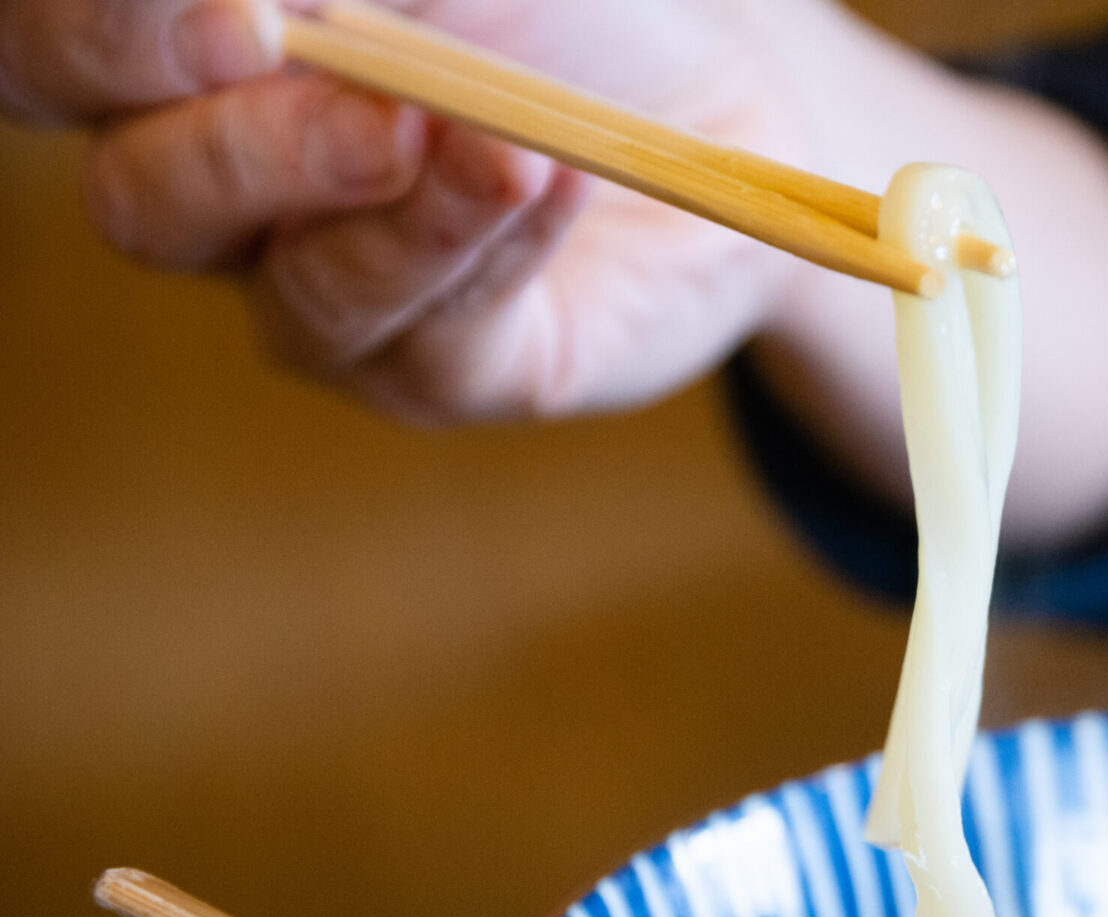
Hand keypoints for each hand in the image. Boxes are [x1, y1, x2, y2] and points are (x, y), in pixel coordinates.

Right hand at [2, 0, 835, 421]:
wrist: (726, 104)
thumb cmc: (572, 3)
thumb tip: (269, 0)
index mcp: (192, 68)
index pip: (57, 59)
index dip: (98, 31)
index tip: (233, 6)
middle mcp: (233, 196)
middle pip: (138, 198)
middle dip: (218, 133)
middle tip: (275, 42)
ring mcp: (328, 297)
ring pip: (284, 284)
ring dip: (365, 191)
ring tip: (482, 133)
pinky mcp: (438, 375)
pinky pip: (428, 330)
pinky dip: (484, 239)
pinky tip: (546, 175)